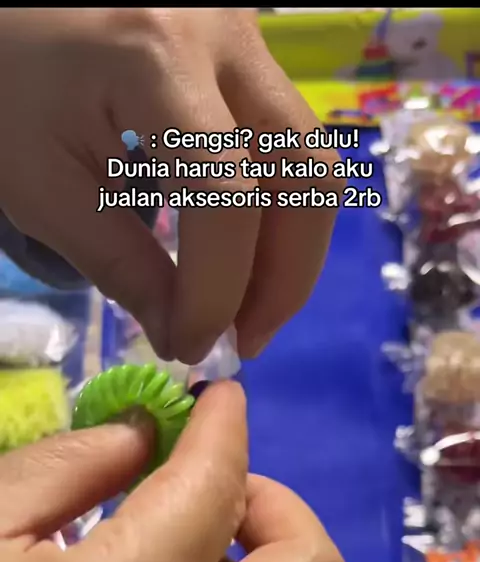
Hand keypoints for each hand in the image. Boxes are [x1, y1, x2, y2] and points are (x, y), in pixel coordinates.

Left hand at [0, 9, 340, 363]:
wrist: (5, 3)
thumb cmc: (4, 84)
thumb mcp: (43, 185)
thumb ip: (119, 264)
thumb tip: (184, 336)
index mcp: (158, 59)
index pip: (226, 199)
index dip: (219, 291)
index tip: (191, 346)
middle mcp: (225, 36)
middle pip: (305, 176)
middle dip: (287, 277)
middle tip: (247, 340)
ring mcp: (246, 34)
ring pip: (310, 160)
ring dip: (291, 250)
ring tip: (247, 309)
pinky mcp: (247, 48)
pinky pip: (286, 143)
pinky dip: (276, 212)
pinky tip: (243, 255)